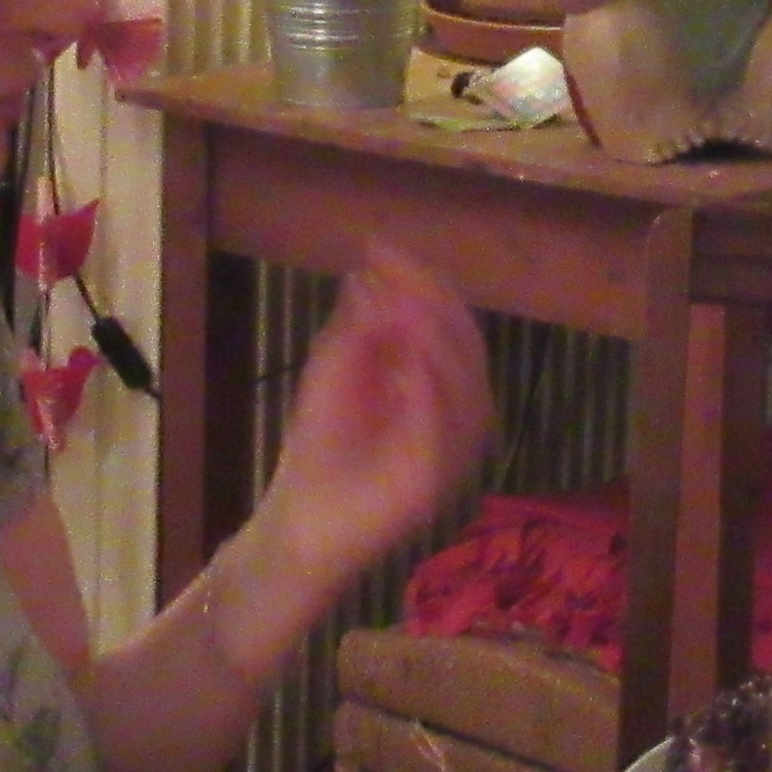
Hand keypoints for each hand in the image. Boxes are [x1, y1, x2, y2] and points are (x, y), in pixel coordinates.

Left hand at [246, 245, 494, 606]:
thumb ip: (359, 328)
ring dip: (438, 340)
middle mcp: (456, 412)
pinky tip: (408, 363)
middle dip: (433, 300)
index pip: (448, 319)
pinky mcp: (437, 481)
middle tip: (394, 272)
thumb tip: (374, 273)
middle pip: (468, 343)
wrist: (300, 524)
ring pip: (471, 385)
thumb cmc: (319, 452)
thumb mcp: (333, 374)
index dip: (422, 279)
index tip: (382, 246)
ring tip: (402, 308)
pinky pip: (446, 432)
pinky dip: (431, 393)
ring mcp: (452, 449)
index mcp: (437, 382)